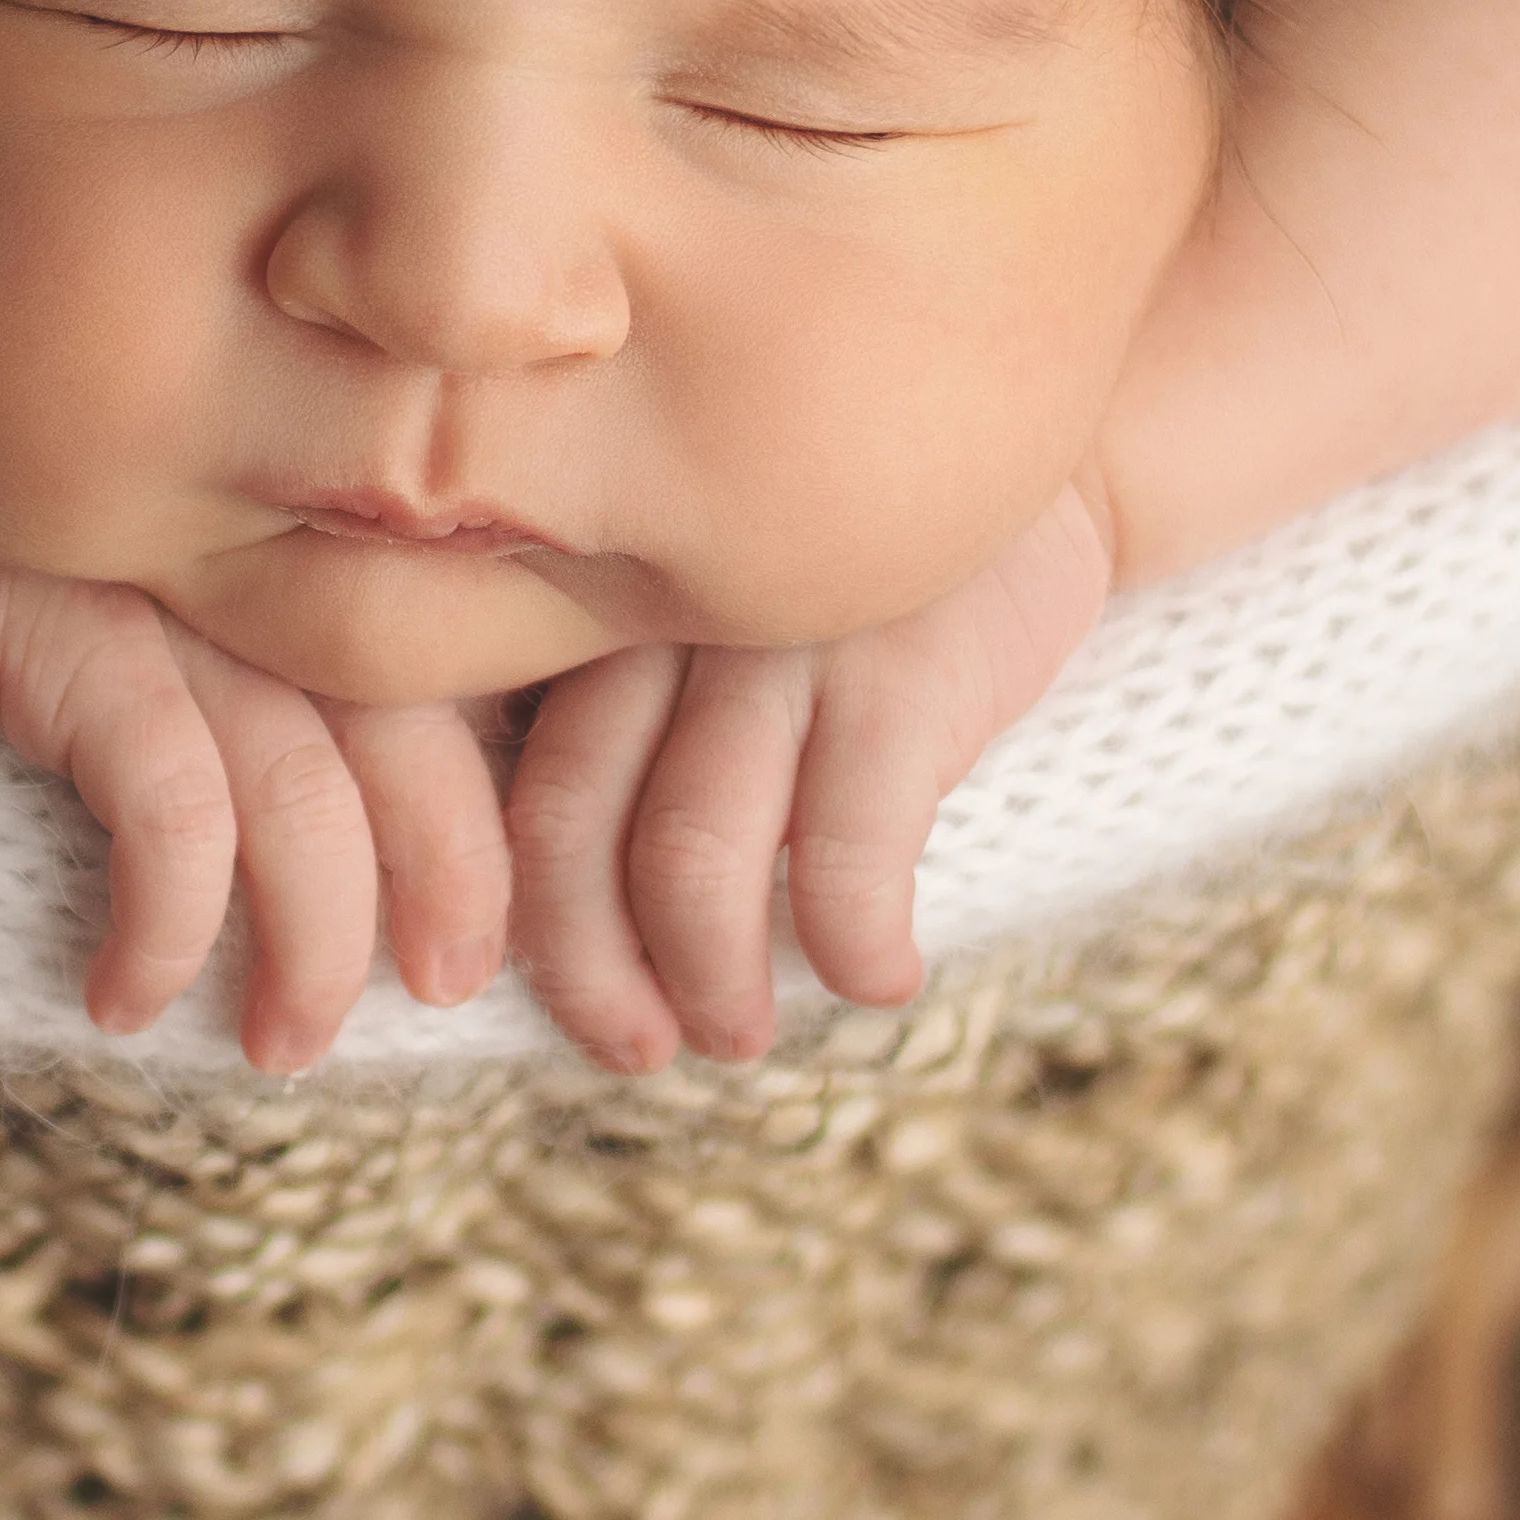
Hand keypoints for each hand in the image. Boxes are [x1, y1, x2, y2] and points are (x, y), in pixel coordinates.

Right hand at [0, 503, 516, 1073]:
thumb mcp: (154, 608)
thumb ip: (259, 670)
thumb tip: (361, 820)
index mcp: (304, 556)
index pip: (457, 687)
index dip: (494, 815)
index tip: (485, 925)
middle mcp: (264, 572)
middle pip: (418, 747)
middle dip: (452, 887)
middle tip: (440, 992)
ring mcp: (179, 603)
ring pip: (309, 804)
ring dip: (312, 950)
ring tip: (281, 1045)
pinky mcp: (85, 644)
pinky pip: (174, 819)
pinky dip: (168, 929)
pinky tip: (124, 998)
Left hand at [497, 486, 1113, 1073]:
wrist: (1030, 474)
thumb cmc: (835, 590)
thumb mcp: (698, 614)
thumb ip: (609, 712)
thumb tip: (528, 911)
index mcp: (586, 601)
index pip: (489, 773)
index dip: (504, 909)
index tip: (505, 989)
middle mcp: (659, 607)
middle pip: (568, 828)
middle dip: (593, 974)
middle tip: (642, 1045)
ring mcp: (779, 636)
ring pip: (688, 858)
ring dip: (710, 982)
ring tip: (739, 1030)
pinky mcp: (902, 674)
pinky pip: (845, 860)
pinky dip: (851, 949)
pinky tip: (879, 976)